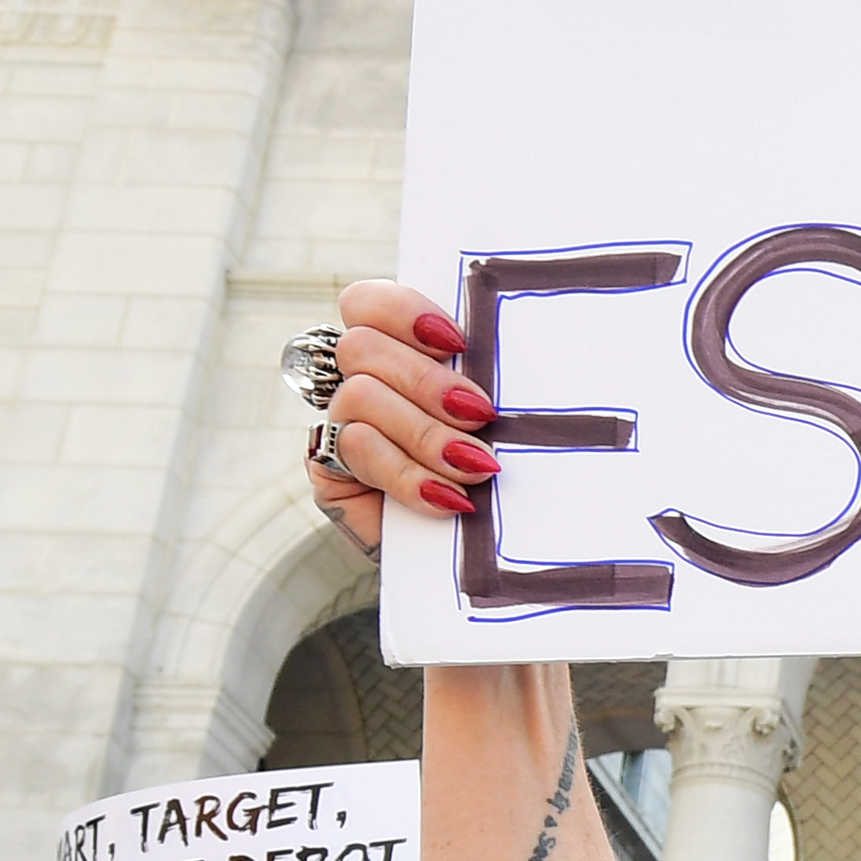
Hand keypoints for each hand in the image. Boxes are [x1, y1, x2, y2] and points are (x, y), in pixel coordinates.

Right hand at [304, 279, 495, 558]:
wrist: (482, 557)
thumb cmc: (498, 475)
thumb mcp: (498, 420)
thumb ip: (490, 379)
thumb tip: (530, 351)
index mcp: (396, 352)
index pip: (365, 303)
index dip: (402, 311)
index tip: (457, 341)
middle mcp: (360, 381)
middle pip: (361, 346)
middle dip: (426, 380)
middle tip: (481, 414)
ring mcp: (340, 425)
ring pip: (359, 397)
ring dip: (425, 433)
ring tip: (476, 467)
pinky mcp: (330, 474)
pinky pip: (355, 452)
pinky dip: (408, 475)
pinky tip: (450, 499)